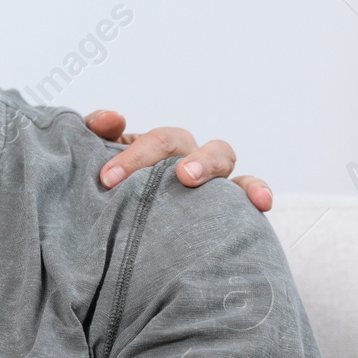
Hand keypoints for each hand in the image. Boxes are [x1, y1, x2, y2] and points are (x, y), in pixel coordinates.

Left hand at [85, 110, 272, 211]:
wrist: (123, 239)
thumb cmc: (115, 193)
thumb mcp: (99, 162)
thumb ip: (96, 134)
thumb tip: (112, 118)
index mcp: (152, 147)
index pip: (150, 140)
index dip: (131, 155)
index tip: (108, 180)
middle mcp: (182, 155)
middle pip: (181, 142)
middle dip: (166, 155)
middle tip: (164, 175)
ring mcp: (207, 176)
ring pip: (220, 156)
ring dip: (208, 164)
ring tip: (189, 178)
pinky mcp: (229, 203)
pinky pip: (249, 189)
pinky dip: (258, 190)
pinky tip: (261, 202)